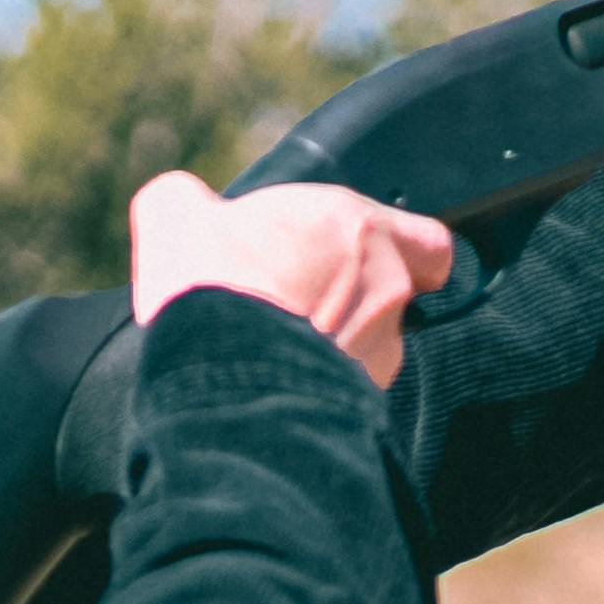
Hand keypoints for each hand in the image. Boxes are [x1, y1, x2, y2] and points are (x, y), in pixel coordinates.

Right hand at [126, 174, 455, 387]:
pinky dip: (322, 389)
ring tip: (278, 352)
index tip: (361, 257)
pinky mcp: (365, 403)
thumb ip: (188, 200)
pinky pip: (351, 393)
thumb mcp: (175, 218)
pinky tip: (278, 387)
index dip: (403, 250)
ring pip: (375, 346)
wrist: (214, 379)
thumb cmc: (207, 288)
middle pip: (394, 296)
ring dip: (339, 346)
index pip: (427, 241)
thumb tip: (182, 204)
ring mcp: (381, 351)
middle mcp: (386, 290)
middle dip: (355, 300)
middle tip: (302, 303)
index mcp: (360, 229)